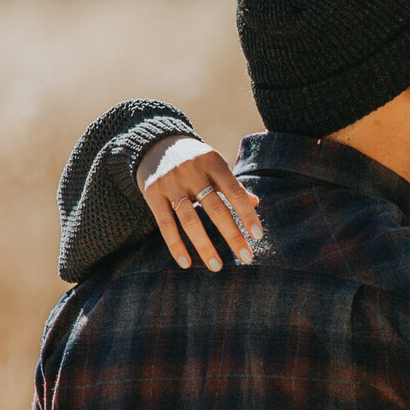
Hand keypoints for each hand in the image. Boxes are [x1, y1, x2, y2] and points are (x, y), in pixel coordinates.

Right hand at [138, 133, 261, 270]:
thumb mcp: (214, 164)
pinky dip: (176, 245)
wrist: (153, 144)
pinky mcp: (152, 193)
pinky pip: (165, 224)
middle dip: (233, 235)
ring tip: (216, 266)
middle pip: (215, 208)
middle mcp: (192, 171)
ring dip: (205, 246)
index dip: (247, 215)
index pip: (234, 191)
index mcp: (212, 162)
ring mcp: (171, 182)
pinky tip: (186, 263)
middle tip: (247, 258)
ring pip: (190, 220)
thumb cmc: (193, 159)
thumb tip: (256, 203)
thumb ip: (233, 184)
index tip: (258, 236)